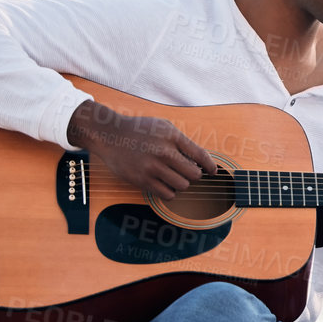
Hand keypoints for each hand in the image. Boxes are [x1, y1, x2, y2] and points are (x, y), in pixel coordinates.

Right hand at [67, 99, 217, 201]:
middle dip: (194, 176)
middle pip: (194, 175)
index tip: (212, 171)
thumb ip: (182, 141)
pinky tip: (165, 184)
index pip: (200, 155)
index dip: (210, 166)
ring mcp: (152, 167)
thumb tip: (201, 160)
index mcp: (172, 136)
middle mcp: (163, 152)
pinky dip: (170, 192)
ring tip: (175, 177)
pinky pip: (166, 194)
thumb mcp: (164, 127)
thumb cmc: (139, 130)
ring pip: (182, 186)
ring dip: (182, 184)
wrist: (110, 135)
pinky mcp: (141, 180)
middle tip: (188, 173)